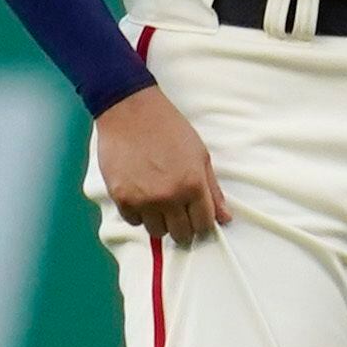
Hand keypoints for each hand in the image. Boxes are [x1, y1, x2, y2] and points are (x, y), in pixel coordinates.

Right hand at [93, 86, 230, 245]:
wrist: (131, 111)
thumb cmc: (168, 129)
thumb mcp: (199, 155)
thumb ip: (212, 190)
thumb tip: (225, 218)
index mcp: (193, 185)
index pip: (204, 225)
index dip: (202, 225)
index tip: (197, 220)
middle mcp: (169, 196)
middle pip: (181, 234)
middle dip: (183, 228)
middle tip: (178, 214)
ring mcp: (143, 199)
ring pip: (156, 232)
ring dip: (160, 221)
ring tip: (158, 202)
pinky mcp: (121, 197)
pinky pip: (133, 221)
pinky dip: (138, 214)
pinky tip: (141, 196)